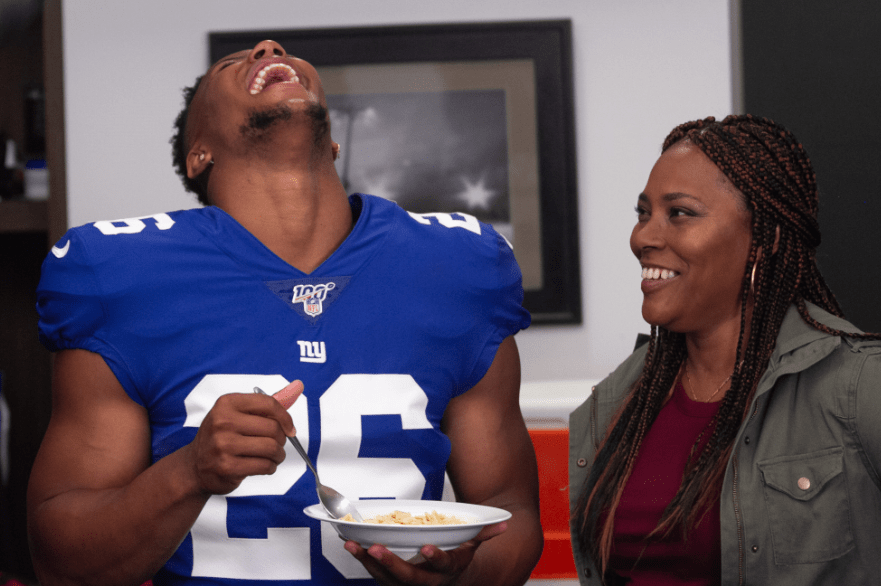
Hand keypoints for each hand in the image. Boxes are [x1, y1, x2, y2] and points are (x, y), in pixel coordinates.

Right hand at [187, 380, 303, 494]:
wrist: (194, 467)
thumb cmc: (221, 437)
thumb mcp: (237, 414)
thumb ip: (267, 403)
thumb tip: (297, 386)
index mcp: (227, 403)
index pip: (268, 403)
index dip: (285, 417)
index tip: (290, 428)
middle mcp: (223, 421)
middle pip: (272, 428)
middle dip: (281, 439)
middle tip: (276, 444)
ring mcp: (223, 445)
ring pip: (271, 448)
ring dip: (278, 455)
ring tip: (273, 456)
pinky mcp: (227, 467)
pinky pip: (263, 466)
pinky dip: (270, 467)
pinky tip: (264, 466)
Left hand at [343, 521, 506, 585]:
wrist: (448, 583)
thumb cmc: (457, 559)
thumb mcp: (472, 547)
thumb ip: (484, 534)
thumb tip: (504, 524)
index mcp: (447, 570)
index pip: (443, 565)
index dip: (435, 558)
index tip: (428, 549)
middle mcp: (427, 581)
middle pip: (408, 577)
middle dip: (392, 564)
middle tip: (377, 548)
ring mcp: (407, 584)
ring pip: (387, 578)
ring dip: (369, 562)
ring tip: (354, 545)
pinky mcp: (392, 582)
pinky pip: (375, 574)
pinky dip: (362, 561)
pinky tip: (351, 546)